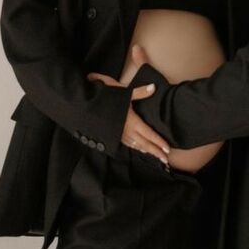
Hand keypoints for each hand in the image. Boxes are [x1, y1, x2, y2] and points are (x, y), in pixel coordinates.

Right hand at [87, 46, 168, 162]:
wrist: (81, 107)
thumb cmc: (104, 98)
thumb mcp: (122, 93)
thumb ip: (139, 92)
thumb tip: (153, 87)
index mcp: (131, 121)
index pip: (148, 134)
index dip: (158, 142)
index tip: (168, 150)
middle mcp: (125, 131)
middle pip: (144, 143)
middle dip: (155, 151)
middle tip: (165, 160)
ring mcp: (118, 134)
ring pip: (135, 145)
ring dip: (146, 150)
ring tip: (155, 155)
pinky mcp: (111, 135)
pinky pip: (126, 144)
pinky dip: (135, 147)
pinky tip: (138, 147)